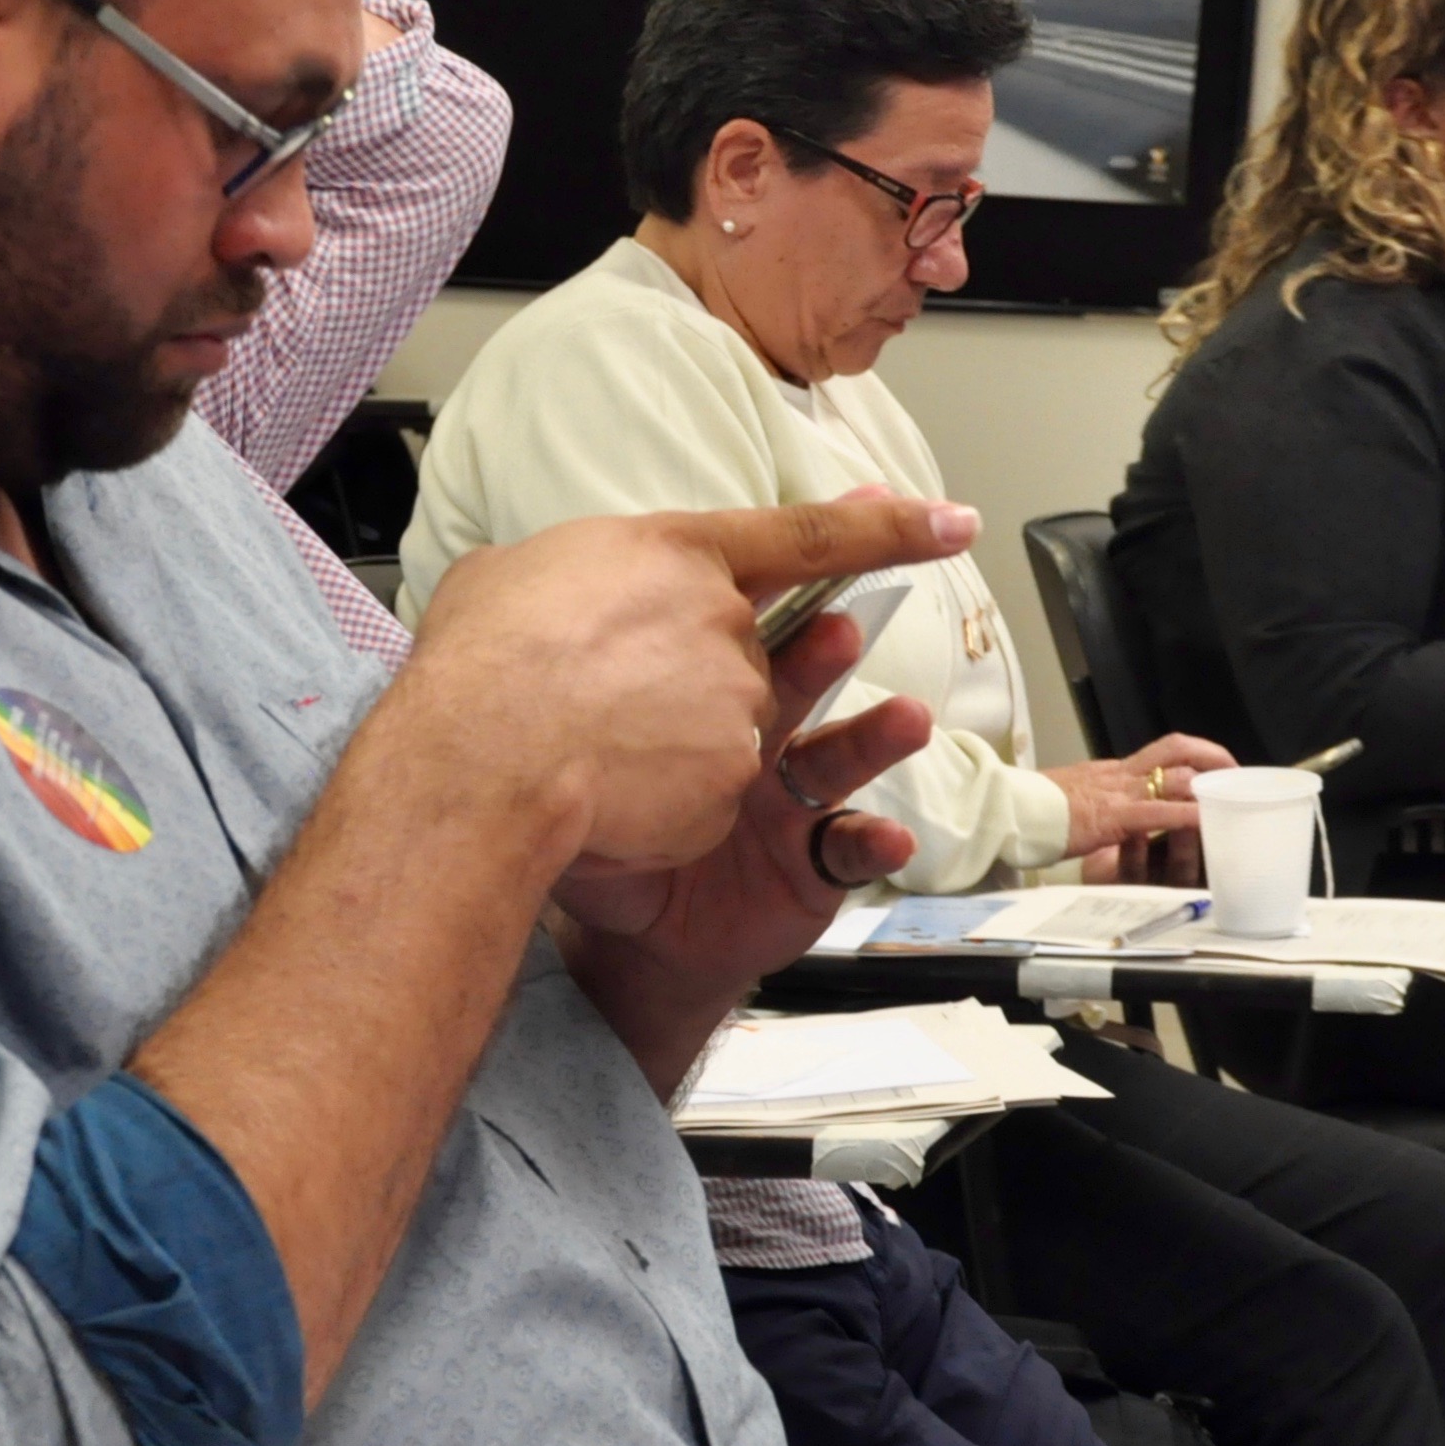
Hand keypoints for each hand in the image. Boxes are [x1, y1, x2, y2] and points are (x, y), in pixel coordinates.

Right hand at [404, 494, 972, 877]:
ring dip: (669, 748)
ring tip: (598, 757)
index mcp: (678, 552)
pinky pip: (707, 797)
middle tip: (619, 702)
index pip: (806, 535)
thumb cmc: (478, 665)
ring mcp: (740, 704)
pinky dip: (664, 807)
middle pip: (745, 652)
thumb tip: (541, 587)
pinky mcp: (736, 782)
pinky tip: (610, 800)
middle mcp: (728, 622)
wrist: (485, 762)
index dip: (887, 527)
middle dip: (694, 682)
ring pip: (727, 728)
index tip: (952, 523)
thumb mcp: (506, 578)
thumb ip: (560, 579)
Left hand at [552, 602, 934, 951]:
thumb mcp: (555, 728)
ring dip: (877, 734)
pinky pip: (848, 849)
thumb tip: (538, 582)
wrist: (607, 936)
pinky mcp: (806, 865)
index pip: (746, 611)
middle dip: (824, 649)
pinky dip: (874, 840)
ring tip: (906, 720)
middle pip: (796, 675)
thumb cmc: (581, 817)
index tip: (859, 508)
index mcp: (695, 680)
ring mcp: (784, 797)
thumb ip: (564, 655)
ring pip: (838, 754)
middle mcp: (752, 730)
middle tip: (838, 628)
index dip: (795, 570)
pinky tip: (892, 836)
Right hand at [1037, 732, 1234, 880]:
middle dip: (1213, 759)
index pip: (1162, 751)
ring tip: (1231, 801)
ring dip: (1207, 789)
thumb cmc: (1030, 808)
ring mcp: (1118, 793)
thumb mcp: (1069, 797)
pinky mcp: (1113, 817)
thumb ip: (1092, 800)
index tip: (1216, 766)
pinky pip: (1159, 813)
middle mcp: (1120, 774)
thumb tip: (1099, 809)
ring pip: (1175, 778)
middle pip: (1177, 751)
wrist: (1008, 809)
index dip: (1196, 753)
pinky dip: (1188, 817)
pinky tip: (1208, 822)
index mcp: (1111, 771)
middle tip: (1235, 775)